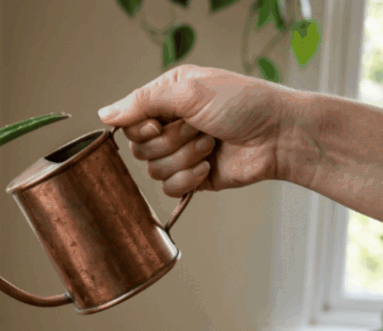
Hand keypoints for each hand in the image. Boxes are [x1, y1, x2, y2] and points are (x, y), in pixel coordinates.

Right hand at [98, 65, 289, 196]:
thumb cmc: (244, 104)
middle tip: (199, 129)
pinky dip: (187, 178)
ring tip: (210, 145)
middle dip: (170, 142)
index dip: (141, 128)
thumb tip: (104, 113)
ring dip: (184, 158)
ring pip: (153, 169)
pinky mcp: (192, 177)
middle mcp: (170, 124)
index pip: (129, 121)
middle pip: (139, 148)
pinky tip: (208, 166)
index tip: (160, 123)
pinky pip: (168, 187)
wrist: (279, 136)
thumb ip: (143, 101)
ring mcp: (181, 152)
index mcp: (166, 98)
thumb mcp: (190, 90)